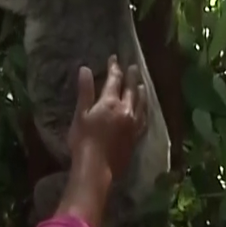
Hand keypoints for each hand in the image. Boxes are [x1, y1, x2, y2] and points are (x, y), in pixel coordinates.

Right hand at [67, 55, 147, 177]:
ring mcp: (133, 124)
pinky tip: (144, 109)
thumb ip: (85, 91)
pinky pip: (144, 119)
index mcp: (110, 102)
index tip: (114, 58)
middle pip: (131, 89)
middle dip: (131, 76)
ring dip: (141, 91)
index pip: (114, 80)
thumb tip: (86, 69)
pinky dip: (144, 110)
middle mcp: (126, 110)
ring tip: (142, 85)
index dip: (114, 68)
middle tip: (133, 67)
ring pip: (141, 102)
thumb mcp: (80, 114)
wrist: (97, 168)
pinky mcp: (136, 136)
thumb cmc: (83, 141)